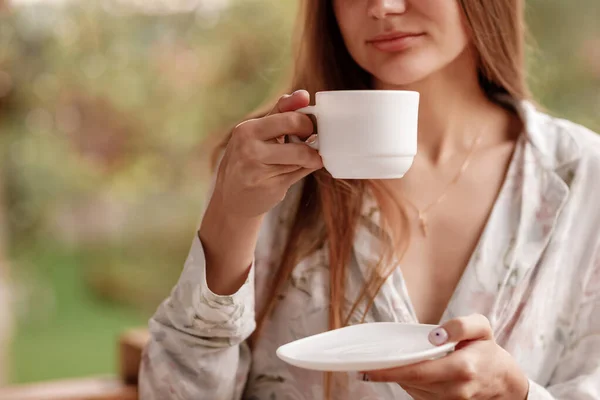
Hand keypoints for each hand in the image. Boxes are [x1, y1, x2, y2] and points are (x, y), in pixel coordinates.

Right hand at [209, 89, 321, 219]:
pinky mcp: (272, 187)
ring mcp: (260, 169)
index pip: (288, 117)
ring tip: (304, 160)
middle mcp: (250, 148)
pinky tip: (293, 172)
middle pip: (296, 131)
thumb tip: (303, 95)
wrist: (231, 200)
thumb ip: (280, 113)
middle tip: (312, 143)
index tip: (310, 127)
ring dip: (309, 158)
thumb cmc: (247, 162)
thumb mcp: (256, 134)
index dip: (306, 121)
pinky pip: (300, 173)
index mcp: (247, 130)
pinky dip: (303, 170)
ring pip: (301, 155)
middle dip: (311, 136)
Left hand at [361, 314, 529, 399]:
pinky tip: (407, 371)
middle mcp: (455, 389)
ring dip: (400, 377)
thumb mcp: (482, 328)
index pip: (418, 372)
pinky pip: (420, 395)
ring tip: (392, 362)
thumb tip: (435, 335)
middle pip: (412, 382)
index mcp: (462, 368)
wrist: (505, 382)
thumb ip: (461, 325)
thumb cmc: (489, 351)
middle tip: (368, 363)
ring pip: (413, 389)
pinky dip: (410, 383)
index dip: (391, 371)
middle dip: (389, 373)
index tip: (369, 368)